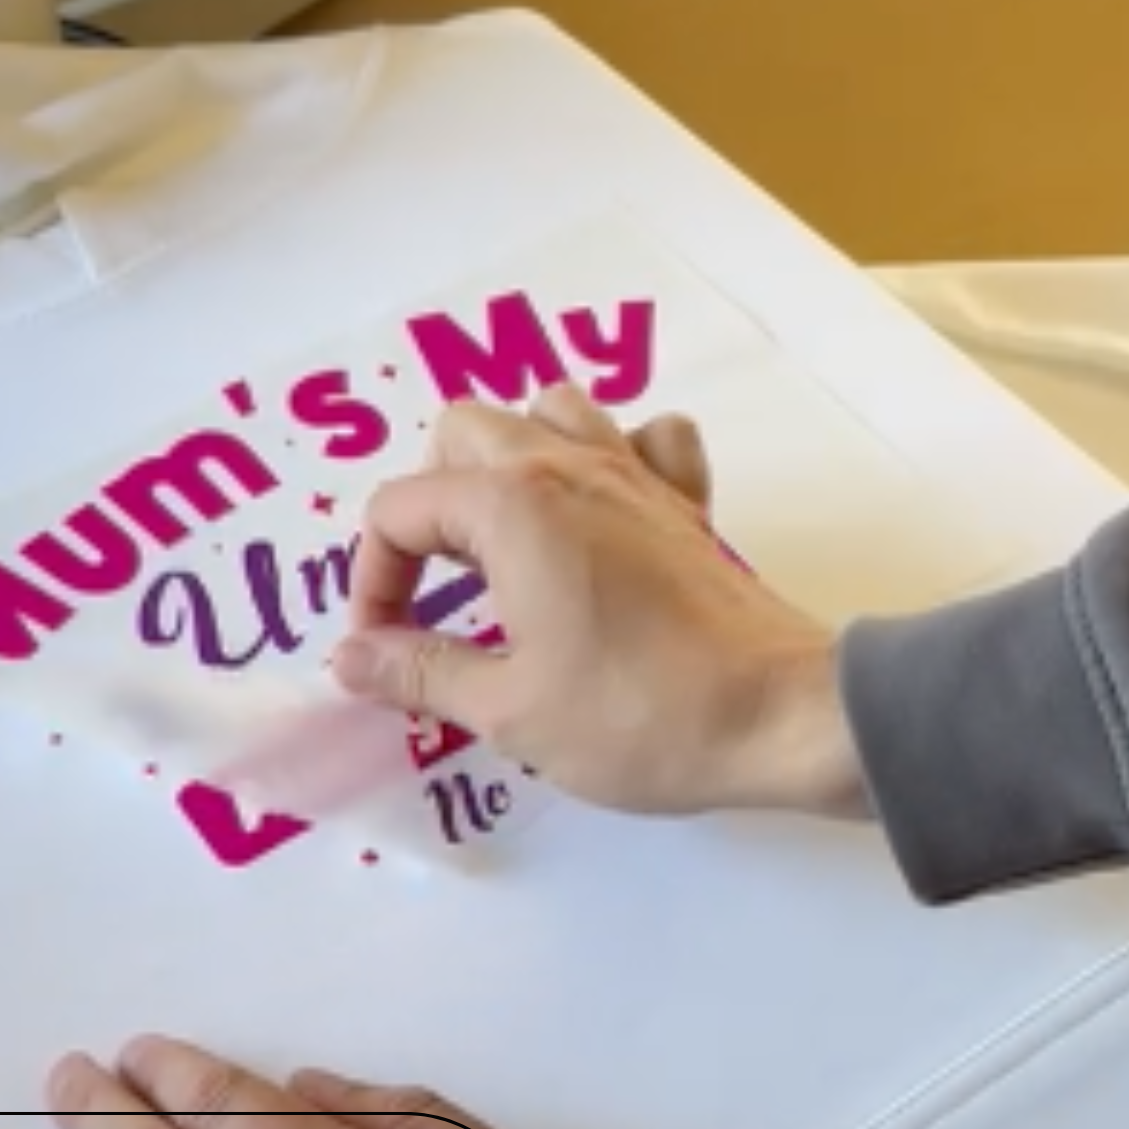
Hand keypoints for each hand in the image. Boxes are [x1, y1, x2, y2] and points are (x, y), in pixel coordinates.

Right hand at [332, 385, 867, 817]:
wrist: (779, 716)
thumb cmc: (636, 716)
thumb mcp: (507, 709)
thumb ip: (419, 671)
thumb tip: (349, 659)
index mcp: (509, 507)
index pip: (399, 512)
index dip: (374, 583)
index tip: (386, 652)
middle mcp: (566, 465)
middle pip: (462, 434)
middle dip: (429, 506)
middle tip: (438, 591)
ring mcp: (634, 473)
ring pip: (547, 412)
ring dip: (510, 461)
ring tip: (505, 543)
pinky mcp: (686, 501)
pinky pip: (641, 438)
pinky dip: (611, 458)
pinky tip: (602, 517)